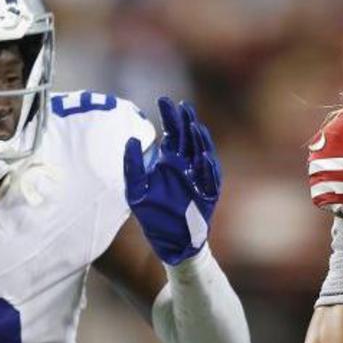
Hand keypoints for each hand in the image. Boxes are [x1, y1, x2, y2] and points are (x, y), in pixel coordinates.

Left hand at [125, 97, 221, 264]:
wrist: (171, 243)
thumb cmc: (154, 217)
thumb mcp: (136, 191)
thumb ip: (132, 167)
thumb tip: (131, 140)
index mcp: (171, 162)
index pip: (173, 133)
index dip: (170, 116)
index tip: (164, 99)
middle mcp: (187, 167)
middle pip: (189, 139)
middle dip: (186, 122)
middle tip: (181, 105)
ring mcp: (200, 180)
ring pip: (203, 154)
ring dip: (199, 141)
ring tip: (193, 126)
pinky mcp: (209, 196)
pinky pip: (211, 180)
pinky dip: (208, 169)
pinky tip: (202, 157)